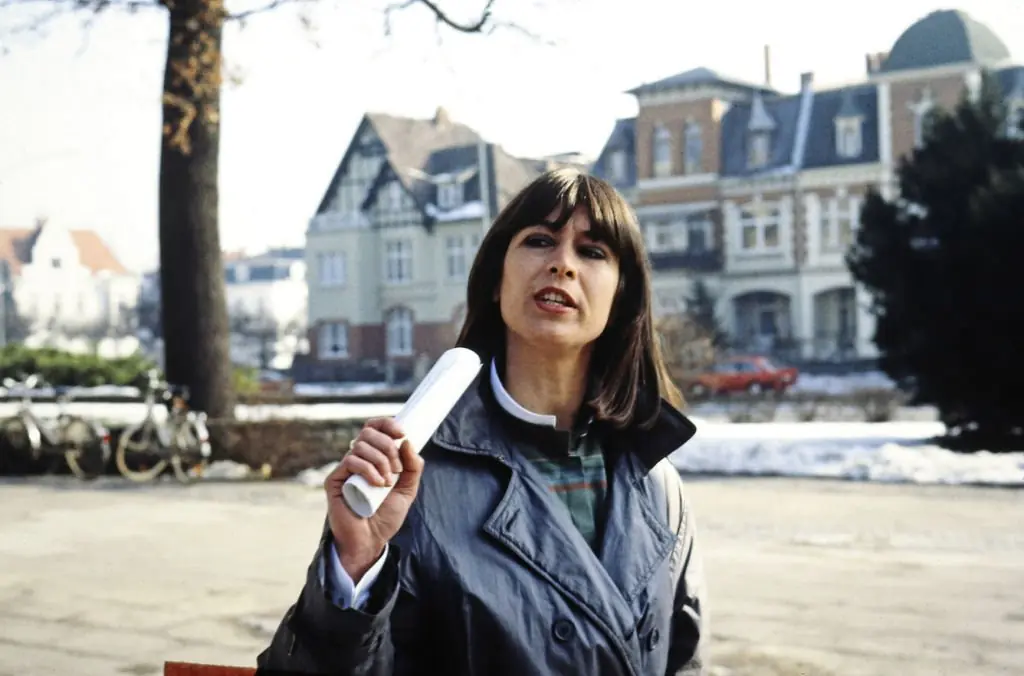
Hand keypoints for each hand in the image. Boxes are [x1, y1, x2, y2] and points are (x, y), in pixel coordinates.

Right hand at [324, 417, 424, 581]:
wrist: (370, 541)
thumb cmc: (385, 517)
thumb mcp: (407, 490)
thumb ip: (413, 467)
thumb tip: (408, 441)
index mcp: (372, 457)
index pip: (374, 428)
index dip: (386, 424)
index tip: (402, 433)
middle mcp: (357, 459)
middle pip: (368, 433)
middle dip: (387, 446)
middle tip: (397, 469)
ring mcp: (345, 469)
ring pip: (360, 445)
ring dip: (380, 460)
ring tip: (388, 482)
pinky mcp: (335, 480)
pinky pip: (350, 461)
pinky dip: (368, 469)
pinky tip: (378, 484)